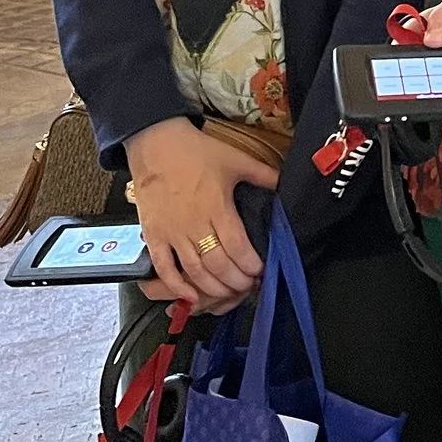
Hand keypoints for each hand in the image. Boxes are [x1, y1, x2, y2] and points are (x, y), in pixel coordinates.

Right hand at [125, 117, 277, 312]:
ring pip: (194, 270)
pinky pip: (164, 268)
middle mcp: (194, 223)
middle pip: (218, 264)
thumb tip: (287, 183)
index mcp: (217, 205)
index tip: (260, 270)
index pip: (237, 245)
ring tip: (229, 292)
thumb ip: (264, 175)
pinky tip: (190, 296)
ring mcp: (171, 232)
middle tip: (248, 285)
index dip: (250, 264)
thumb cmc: (197, 152)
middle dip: (236, 280)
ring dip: (213, 287)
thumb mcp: (236, 160)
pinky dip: (176, 286)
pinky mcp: (153, 236)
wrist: (156, 144)